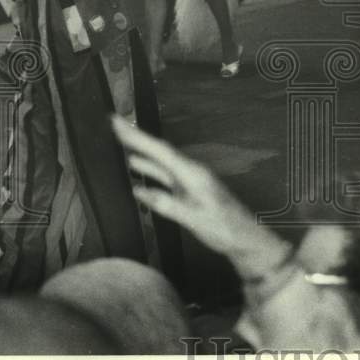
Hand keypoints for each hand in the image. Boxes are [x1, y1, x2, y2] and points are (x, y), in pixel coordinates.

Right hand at [111, 116, 258, 257]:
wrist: (245, 238)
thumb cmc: (223, 228)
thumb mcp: (194, 218)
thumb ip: (167, 205)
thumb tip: (138, 191)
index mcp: (192, 173)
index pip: (160, 150)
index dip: (138, 136)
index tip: (118, 121)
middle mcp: (190, 172)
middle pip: (159, 151)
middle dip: (137, 138)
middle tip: (114, 124)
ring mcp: (190, 181)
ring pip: (162, 162)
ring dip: (143, 152)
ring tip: (122, 142)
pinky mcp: (190, 190)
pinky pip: (166, 176)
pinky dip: (151, 171)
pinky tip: (137, 174)